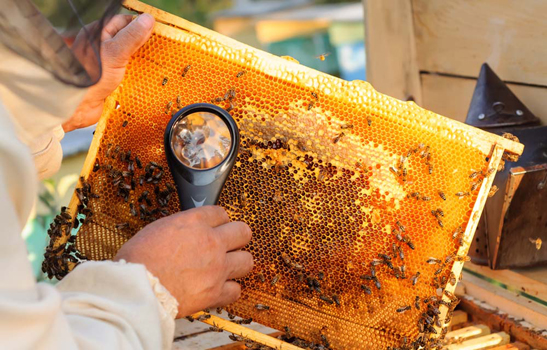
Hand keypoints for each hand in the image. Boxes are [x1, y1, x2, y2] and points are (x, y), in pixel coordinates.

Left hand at [63, 14, 154, 132]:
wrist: (78, 107)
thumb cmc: (91, 76)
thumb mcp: (114, 52)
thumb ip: (131, 36)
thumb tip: (148, 19)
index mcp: (97, 33)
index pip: (123, 22)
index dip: (140, 25)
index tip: (157, 31)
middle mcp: (100, 46)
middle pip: (127, 40)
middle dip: (143, 45)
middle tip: (159, 49)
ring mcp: (105, 64)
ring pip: (129, 58)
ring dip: (141, 62)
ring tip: (156, 65)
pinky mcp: (109, 80)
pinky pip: (127, 74)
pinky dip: (136, 76)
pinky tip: (146, 79)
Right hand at [114, 206, 253, 317]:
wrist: (137, 289)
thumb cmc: (137, 260)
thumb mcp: (156, 229)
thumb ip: (180, 228)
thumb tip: (187, 232)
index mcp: (193, 222)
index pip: (221, 213)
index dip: (219, 221)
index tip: (217, 227)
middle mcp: (211, 241)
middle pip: (243, 232)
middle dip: (237, 237)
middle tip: (229, 244)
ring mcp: (217, 267)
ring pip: (247, 261)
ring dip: (237, 263)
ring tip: (227, 267)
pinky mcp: (215, 292)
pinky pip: (236, 290)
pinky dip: (229, 290)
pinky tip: (219, 289)